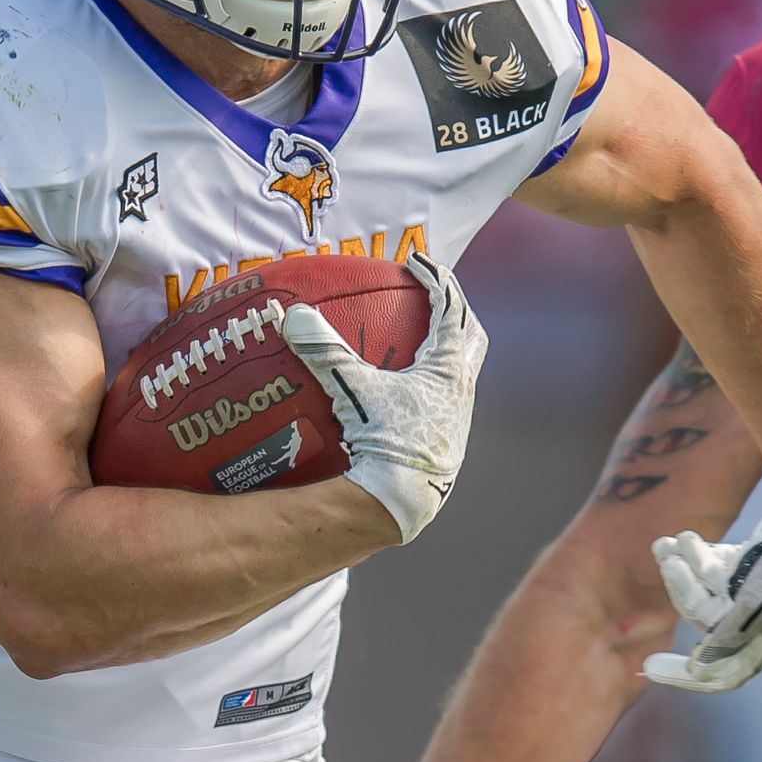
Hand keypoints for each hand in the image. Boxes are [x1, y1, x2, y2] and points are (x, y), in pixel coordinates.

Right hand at [281, 258, 487, 543]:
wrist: (403, 500)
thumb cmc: (384, 442)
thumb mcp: (351, 390)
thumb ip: (324, 351)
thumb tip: (292, 313)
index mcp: (448, 367)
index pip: (450, 309)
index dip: (436, 279)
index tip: (417, 262)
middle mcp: (461, 389)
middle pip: (470, 336)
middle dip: (456, 310)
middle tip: (436, 293)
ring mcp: (457, 417)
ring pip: (464, 369)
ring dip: (450, 348)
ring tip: (426, 338)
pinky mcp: (446, 441)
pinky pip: (447, 397)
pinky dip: (433, 381)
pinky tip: (408, 392)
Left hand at [640, 497, 761, 693]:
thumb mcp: (756, 608)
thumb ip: (726, 639)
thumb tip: (698, 672)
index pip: (720, 673)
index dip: (684, 675)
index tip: (649, 668)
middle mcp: (759, 623)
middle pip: (706, 620)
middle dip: (683, 590)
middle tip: (668, 562)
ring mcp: (754, 594)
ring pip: (705, 590)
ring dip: (684, 567)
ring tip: (668, 542)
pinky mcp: (751, 566)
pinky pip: (714, 569)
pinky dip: (697, 556)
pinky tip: (681, 539)